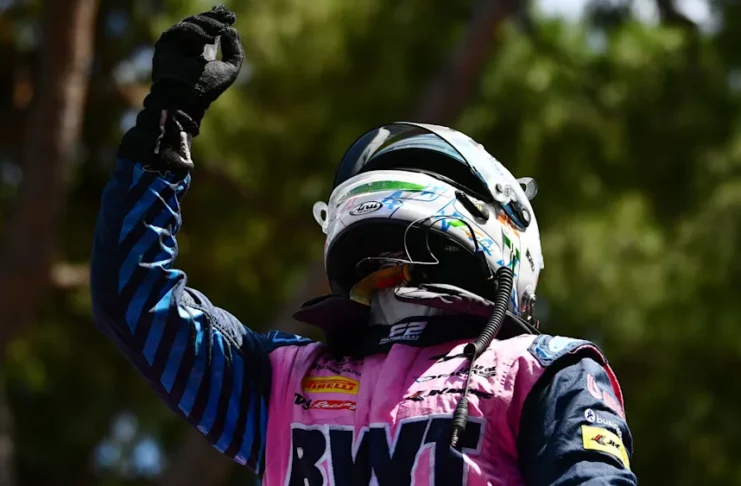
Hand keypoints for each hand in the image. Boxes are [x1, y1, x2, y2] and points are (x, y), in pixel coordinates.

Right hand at [119, 5, 243, 172]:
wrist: (186, 97)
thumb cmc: (208, 88)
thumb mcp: (230, 69)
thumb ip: (235, 50)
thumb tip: (231, 30)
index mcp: (202, 53)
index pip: (209, 31)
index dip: (219, 21)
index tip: (230, 16)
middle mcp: (188, 46)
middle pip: (200, 24)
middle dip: (214, 18)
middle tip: (227, 15)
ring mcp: (176, 44)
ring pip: (192, 24)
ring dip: (208, 24)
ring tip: (220, 29)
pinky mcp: (166, 43)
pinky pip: (181, 29)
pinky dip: (196, 32)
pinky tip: (208, 38)